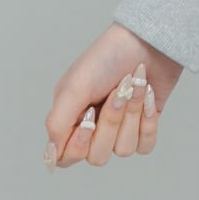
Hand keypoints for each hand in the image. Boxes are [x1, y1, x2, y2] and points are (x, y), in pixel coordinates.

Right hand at [44, 24, 183, 170]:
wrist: (148, 42)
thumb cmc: (106, 59)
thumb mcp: (74, 88)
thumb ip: (57, 123)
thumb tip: (50, 155)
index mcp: (69, 118)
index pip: (65, 157)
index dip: (78, 145)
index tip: (89, 118)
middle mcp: (92, 128)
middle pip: (97, 157)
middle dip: (110, 123)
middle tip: (116, 93)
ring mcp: (119, 129)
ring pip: (123, 150)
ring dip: (132, 115)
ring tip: (133, 87)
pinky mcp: (143, 127)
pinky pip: (144, 146)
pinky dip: (148, 121)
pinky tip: (147, 96)